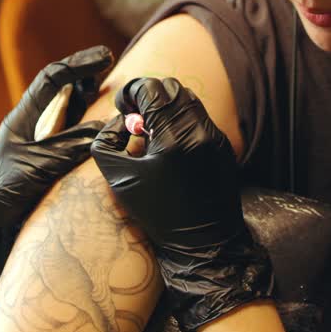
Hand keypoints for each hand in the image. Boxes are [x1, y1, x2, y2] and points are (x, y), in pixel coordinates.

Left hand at [0, 46, 113, 310]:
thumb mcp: (37, 166)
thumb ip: (71, 145)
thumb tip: (105, 126)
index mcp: (20, 120)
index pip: (51, 80)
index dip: (78, 64)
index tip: (105, 57)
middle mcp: (26, 131)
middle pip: (56, 93)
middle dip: (82, 77)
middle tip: (107, 68)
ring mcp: (32, 151)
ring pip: (63, 118)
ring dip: (85, 105)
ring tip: (107, 95)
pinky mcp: (39, 172)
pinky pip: (66, 145)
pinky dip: (85, 135)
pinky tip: (98, 138)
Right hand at [91, 77, 272, 331]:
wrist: (205, 243)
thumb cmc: (159, 214)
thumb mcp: (119, 179)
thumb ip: (107, 141)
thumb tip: (119, 120)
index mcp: (174, 139)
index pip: (152, 90)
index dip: (131, 91)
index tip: (121, 106)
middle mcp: (199, 132)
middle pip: (171, 88)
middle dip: (148, 95)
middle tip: (134, 116)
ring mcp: (215, 137)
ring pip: (188, 99)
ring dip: (165, 105)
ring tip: (151, 131)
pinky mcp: (223, 145)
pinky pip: (199, 117)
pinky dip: (180, 119)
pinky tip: (168, 144)